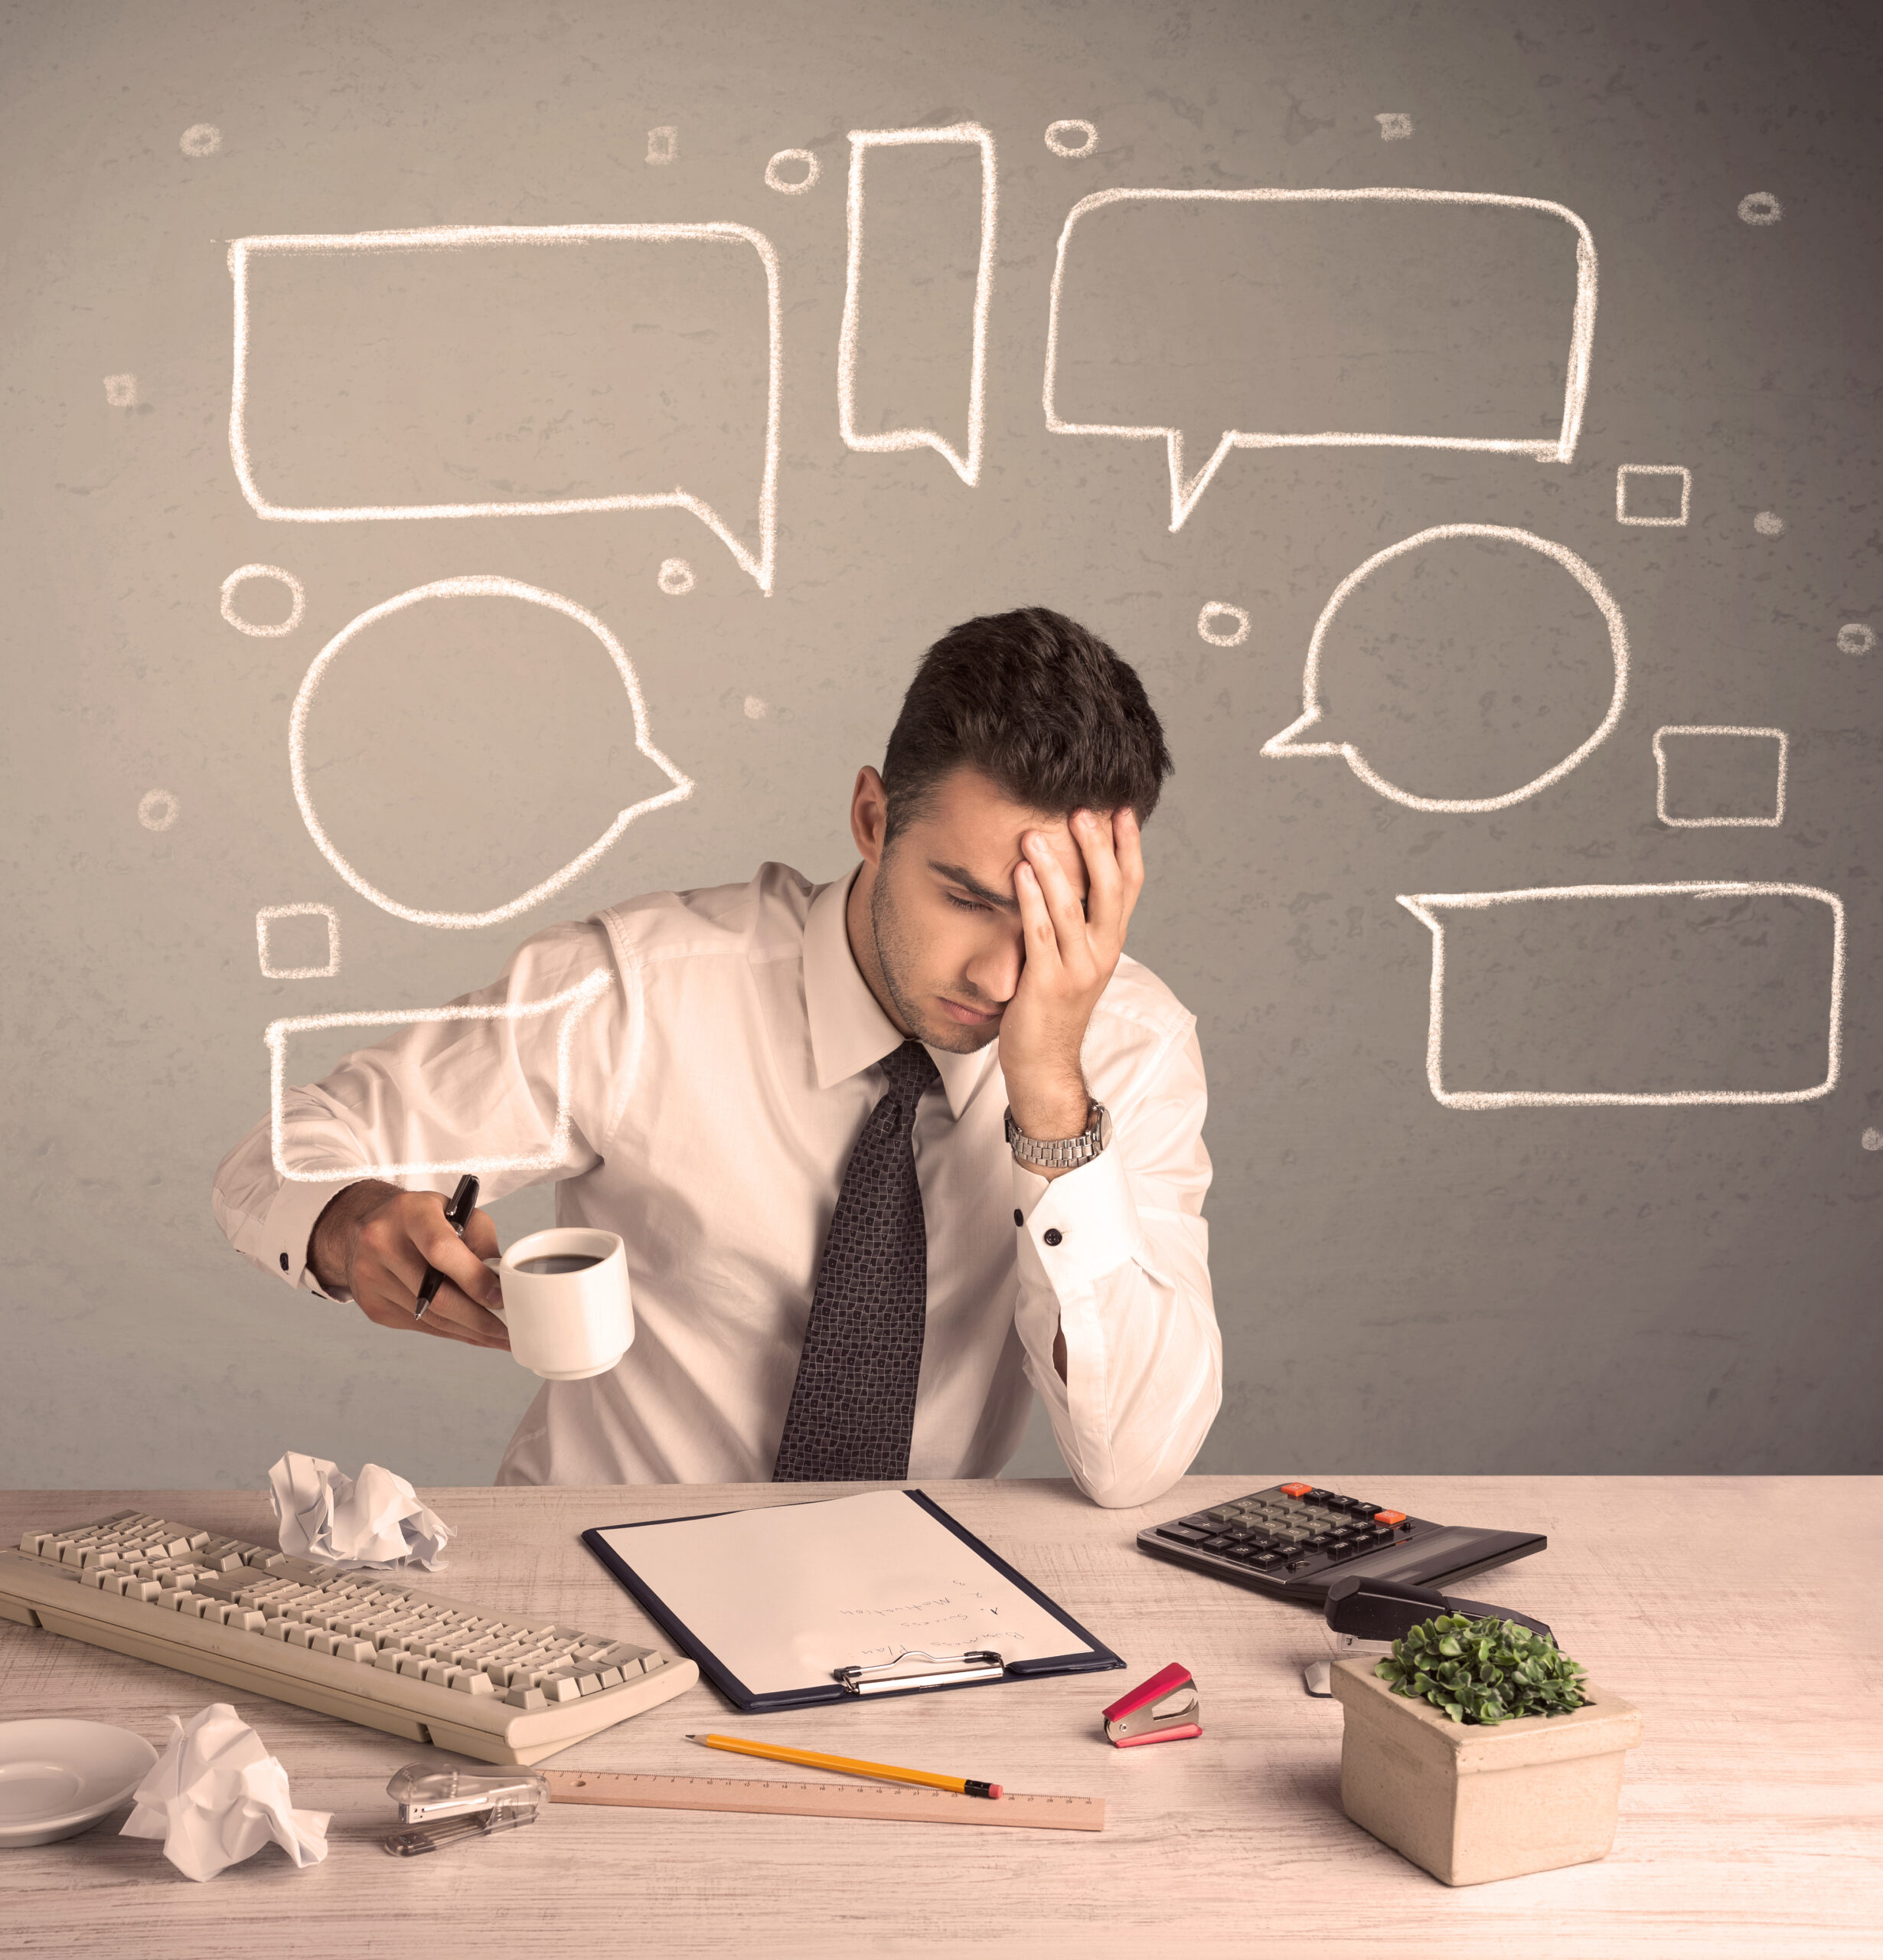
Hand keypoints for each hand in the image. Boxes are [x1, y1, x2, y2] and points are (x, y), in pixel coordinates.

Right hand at [308, 1180, 510, 1349]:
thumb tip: (500, 1287)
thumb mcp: (459, 1213)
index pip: (441, 1251)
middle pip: (435, 1294)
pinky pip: (419, 1326)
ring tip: (497, 1336)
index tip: (500, 1298)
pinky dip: (449, 1331)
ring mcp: (371, 1277)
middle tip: (508, 1331)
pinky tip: (471, 1332)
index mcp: (409, 1213)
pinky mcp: (372, 1304)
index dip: (474, 1279)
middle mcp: (382, 1244)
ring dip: (468, 1331)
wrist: (368, 1224)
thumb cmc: (423, 1217)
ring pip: (429, 1317)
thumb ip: (482, 1244)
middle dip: (478, 1319)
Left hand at [999, 807, 1143, 1145]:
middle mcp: (1102, 952)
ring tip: (1035, 833)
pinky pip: (1040, 934)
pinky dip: (1030, 901)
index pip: (1131, 885)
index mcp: (1110, 942)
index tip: (1123, 807)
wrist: (1043, 1065)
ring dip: (1055, 868)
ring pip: (1073, 909)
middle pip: (1111, 890)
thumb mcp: (1074, 958)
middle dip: (1098, 848)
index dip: (1129, 846)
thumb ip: (1076, 922)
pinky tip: (1018, 874)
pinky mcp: (1047, 983)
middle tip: (1083, 809)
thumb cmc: (1051, 1007)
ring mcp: (1077, 969)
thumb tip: (1068, 873)